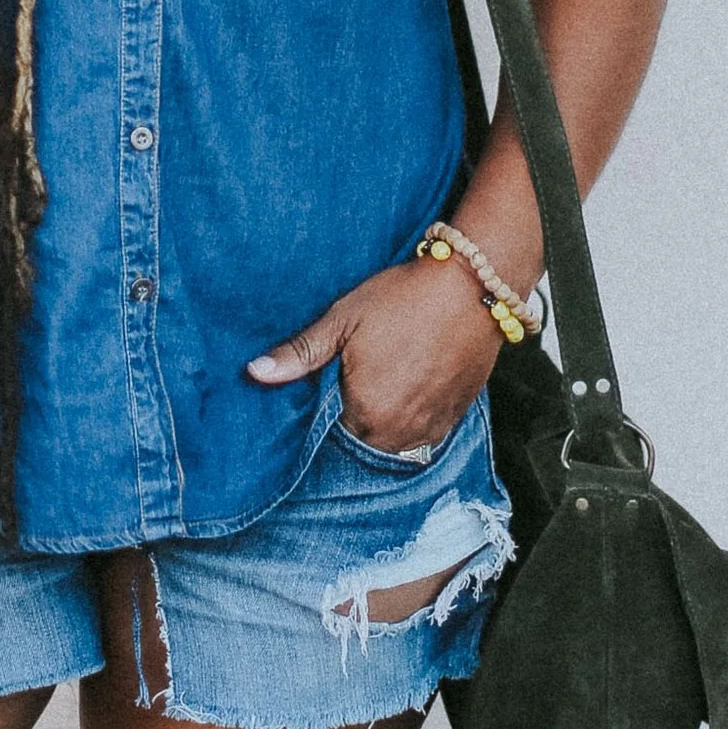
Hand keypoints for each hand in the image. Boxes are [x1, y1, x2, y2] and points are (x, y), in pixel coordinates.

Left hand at [246, 250, 503, 459]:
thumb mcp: (344, 319)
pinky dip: (409, 423)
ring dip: (380, 426)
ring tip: (380, 386)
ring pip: (391, 443)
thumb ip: (300, 354)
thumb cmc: (403, 298)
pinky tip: (406, 390)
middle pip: (360, 441)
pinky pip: (421, 437)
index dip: (323, 414)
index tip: (325, 391)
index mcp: (364, 412)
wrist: (473, 286)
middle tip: (354, 383)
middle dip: (350, 421)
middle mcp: (397, 432)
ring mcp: (430, 428)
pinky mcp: (454, 418)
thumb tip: (254, 373)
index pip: (327, 435)